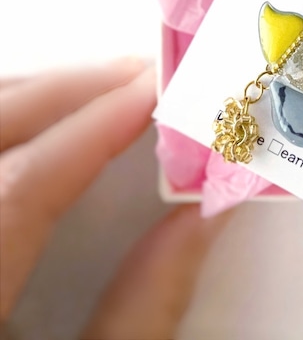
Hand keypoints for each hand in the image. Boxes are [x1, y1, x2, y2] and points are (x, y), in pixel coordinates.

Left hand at [0, 60, 228, 337]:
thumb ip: (149, 305)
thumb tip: (205, 218)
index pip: (19, 187)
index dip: (94, 127)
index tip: (154, 92)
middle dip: (61, 92)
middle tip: (136, 75)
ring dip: (28, 97)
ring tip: (97, 88)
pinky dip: (4, 121)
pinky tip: (39, 120)